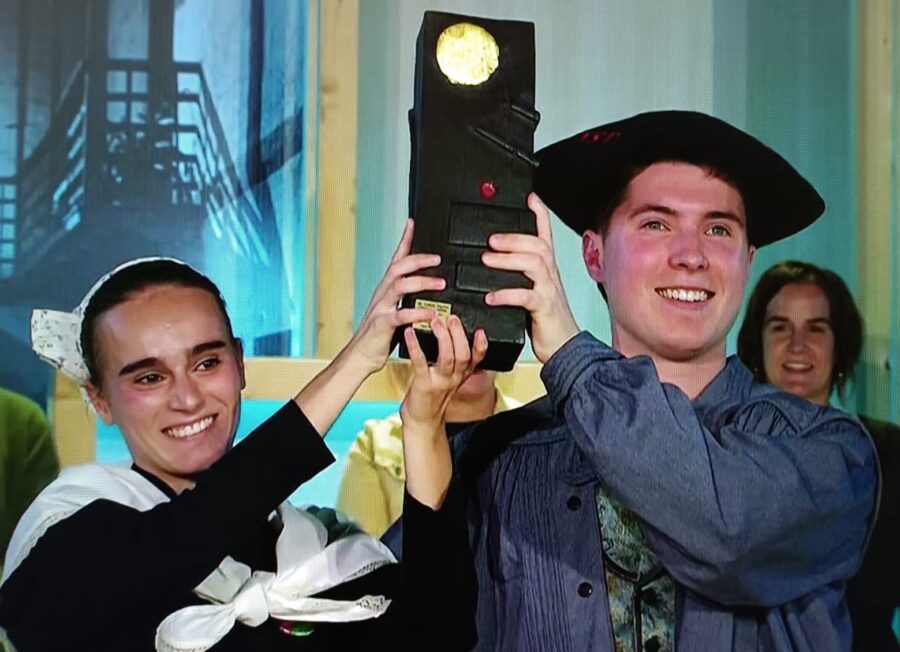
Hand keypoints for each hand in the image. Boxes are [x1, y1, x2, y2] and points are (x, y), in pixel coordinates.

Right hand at [343, 219, 444, 374]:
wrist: (361, 356)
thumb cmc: (380, 335)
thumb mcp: (394, 310)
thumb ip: (407, 299)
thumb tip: (426, 287)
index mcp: (386, 289)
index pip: (396, 259)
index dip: (404, 240)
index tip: (413, 223)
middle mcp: (382, 294)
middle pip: (399, 267)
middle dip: (418, 259)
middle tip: (438, 258)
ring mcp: (381, 308)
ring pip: (400, 286)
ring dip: (422, 282)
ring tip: (441, 283)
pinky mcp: (383, 324)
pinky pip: (401, 315)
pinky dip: (418, 313)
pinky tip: (432, 314)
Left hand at [399, 315, 486, 508]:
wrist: (421, 423)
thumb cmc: (432, 397)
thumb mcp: (449, 379)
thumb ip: (453, 361)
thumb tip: (451, 335)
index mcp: (461, 375)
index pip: (477, 358)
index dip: (481, 345)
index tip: (482, 330)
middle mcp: (454, 378)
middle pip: (463, 354)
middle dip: (459, 335)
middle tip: (452, 317)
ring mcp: (440, 382)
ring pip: (448, 358)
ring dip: (443, 338)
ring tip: (435, 321)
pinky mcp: (423, 384)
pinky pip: (421, 363)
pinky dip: (416, 346)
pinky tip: (410, 333)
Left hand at [482, 193, 578, 361]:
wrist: (565, 348)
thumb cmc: (546, 321)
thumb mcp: (532, 293)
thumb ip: (519, 277)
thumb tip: (495, 263)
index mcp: (546, 270)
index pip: (545, 235)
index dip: (539, 215)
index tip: (530, 197)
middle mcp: (550, 276)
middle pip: (538, 245)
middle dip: (514, 238)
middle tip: (490, 240)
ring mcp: (549, 291)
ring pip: (534, 263)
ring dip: (508, 259)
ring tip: (486, 260)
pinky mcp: (544, 309)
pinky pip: (527, 296)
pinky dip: (507, 294)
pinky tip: (491, 297)